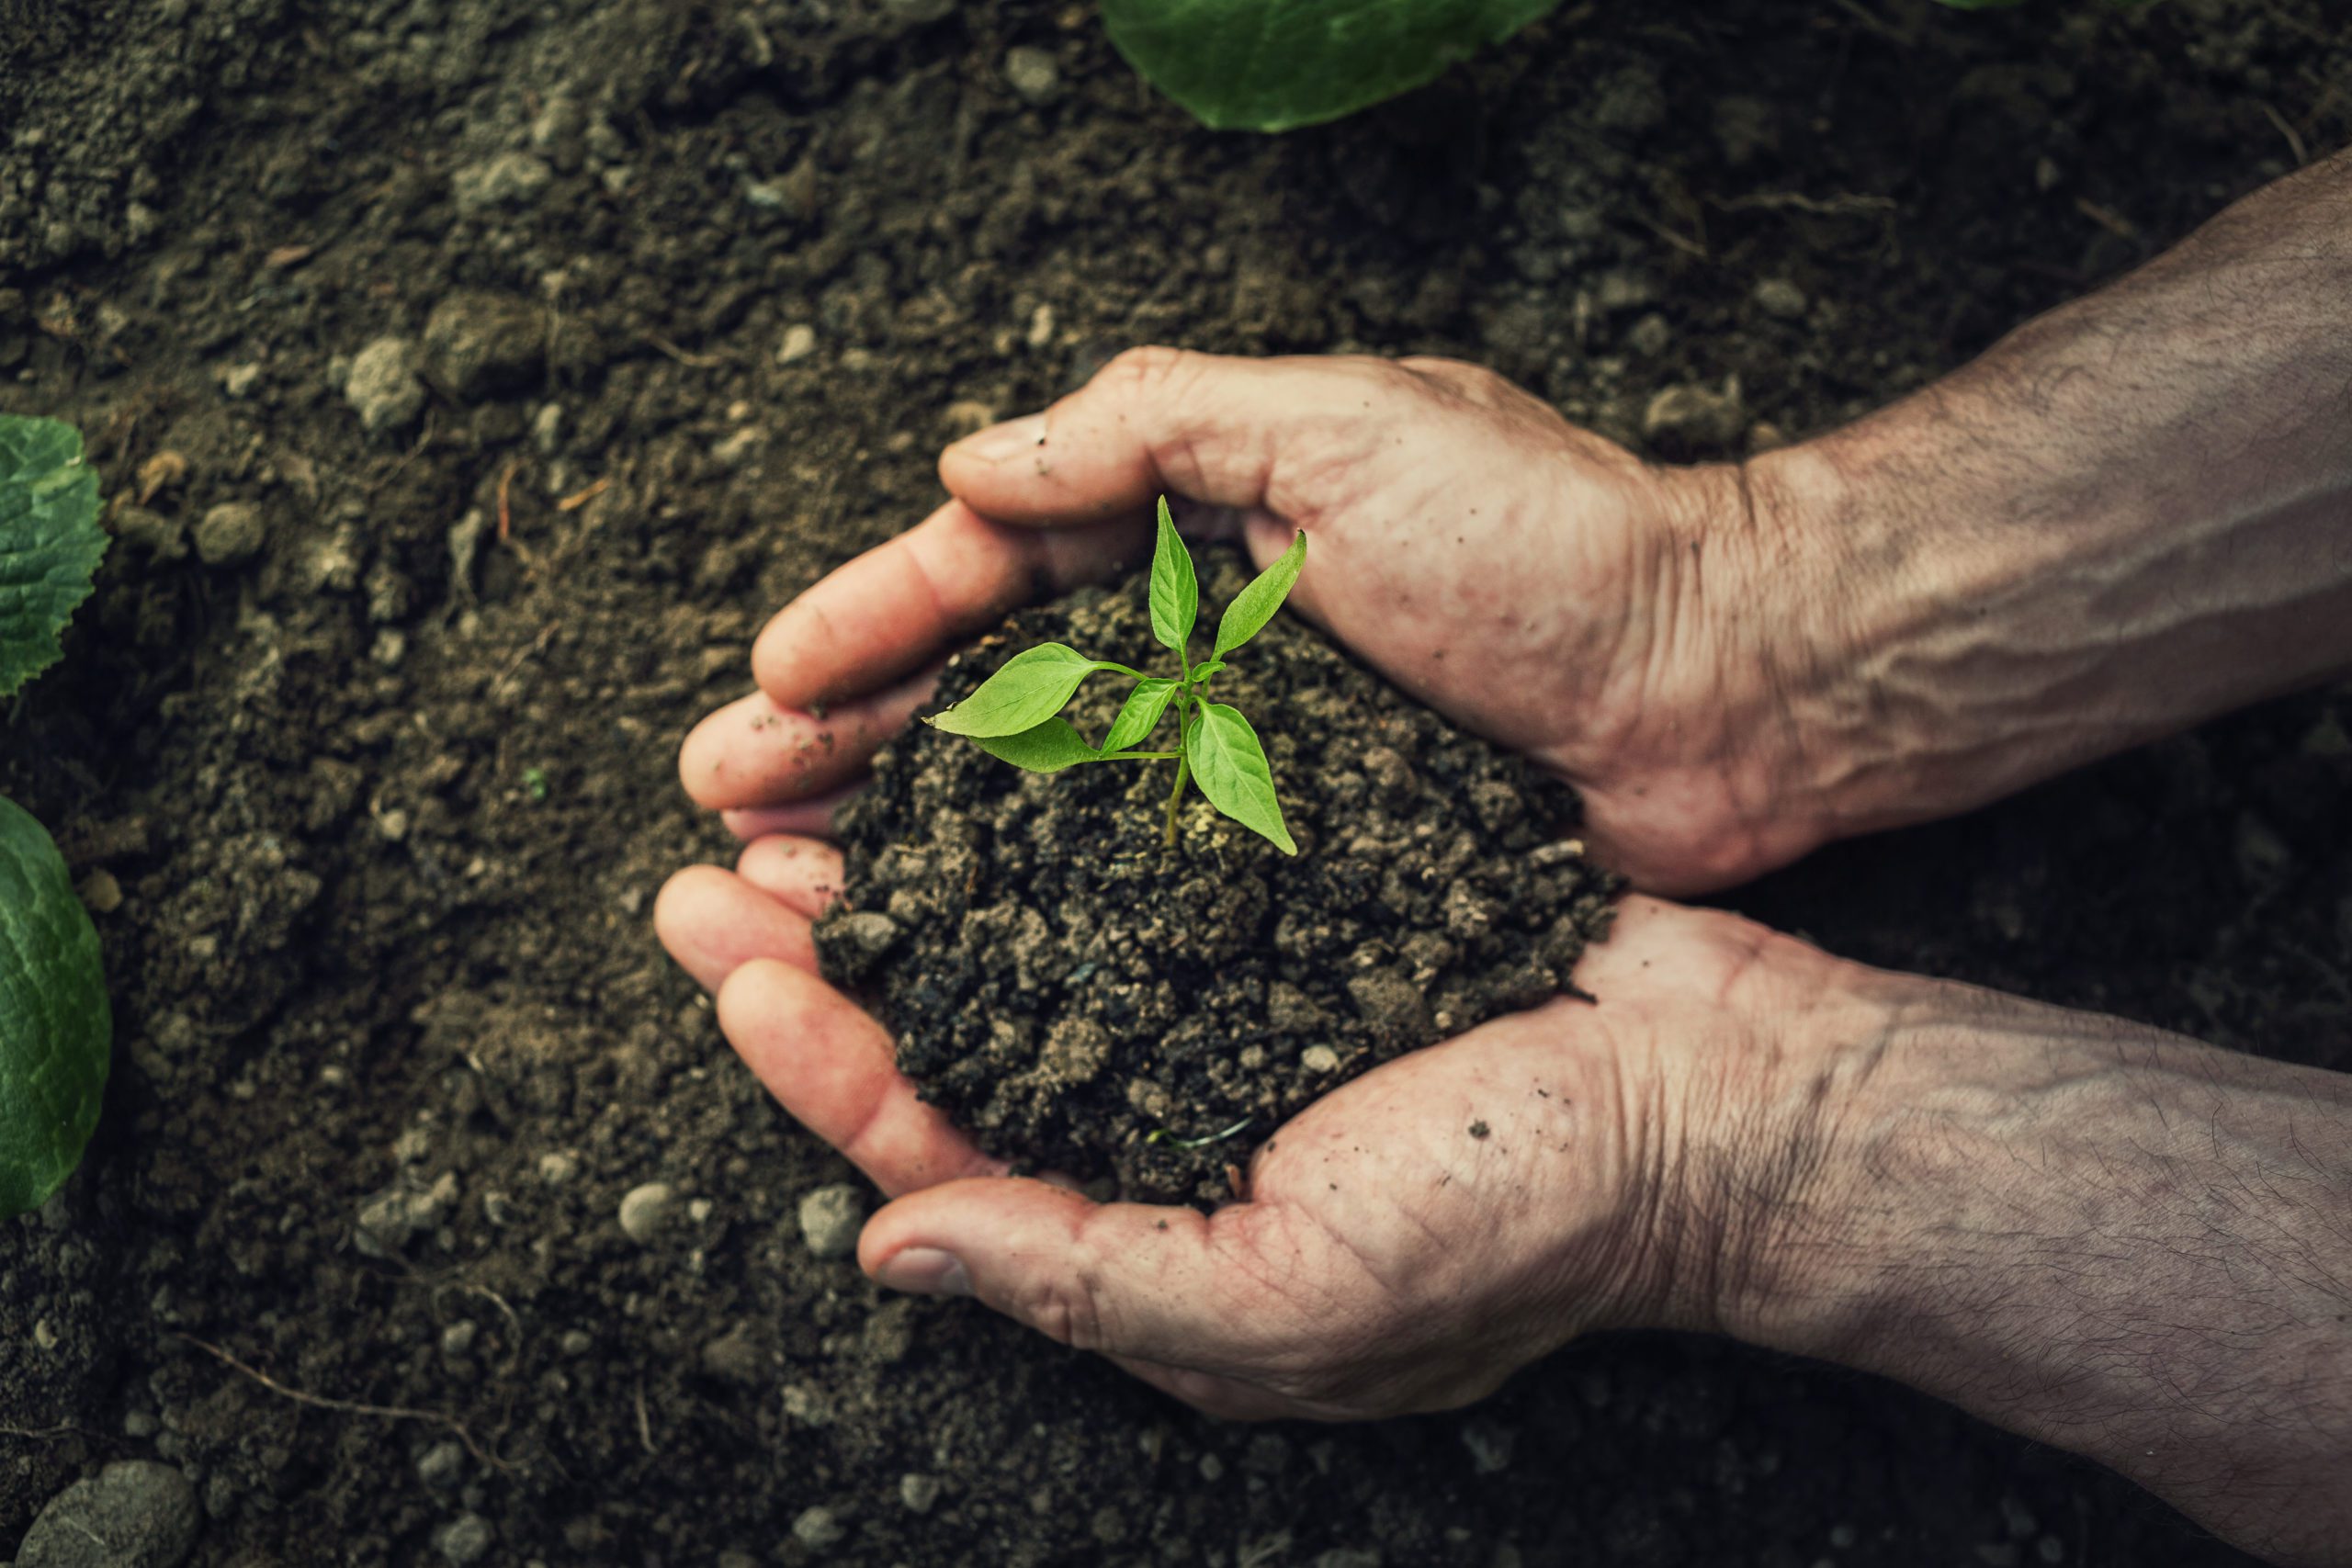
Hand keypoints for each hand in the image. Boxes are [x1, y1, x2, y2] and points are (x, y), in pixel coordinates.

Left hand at [655, 857, 1868, 1416]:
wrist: (1711, 1094)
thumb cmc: (1523, 1215)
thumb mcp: (1292, 1296)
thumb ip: (1081, 1276)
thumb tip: (888, 1254)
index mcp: (1143, 1230)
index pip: (935, 1145)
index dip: (815, 1056)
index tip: (723, 951)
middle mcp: (1163, 1120)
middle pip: (952, 1035)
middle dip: (821, 957)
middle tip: (708, 865)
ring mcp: (1225, 1011)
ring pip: (1024, 940)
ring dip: (914, 871)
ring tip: (807, 796)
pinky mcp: (1286, 914)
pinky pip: (1135, 867)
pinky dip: (1047, 818)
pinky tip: (985, 752)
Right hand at [677, 347, 1848, 894]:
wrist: (1733, 688)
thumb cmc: (1558, 545)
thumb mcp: (1348, 425)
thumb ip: (1154, 423)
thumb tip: (966, 463)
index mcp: (1196, 529)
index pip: (992, 568)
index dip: (873, 623)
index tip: (771, 678)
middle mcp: (1198, 650)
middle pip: (982, 697)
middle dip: (848, 742)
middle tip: (726, 801)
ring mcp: (1242, 767)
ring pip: (1034, 804)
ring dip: (905, 836)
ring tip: (785, 882)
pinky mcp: (1297, 867)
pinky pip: (1135, 890)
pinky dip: (1036, 915)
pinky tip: (949, 955)